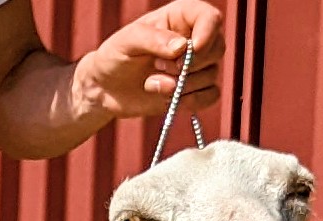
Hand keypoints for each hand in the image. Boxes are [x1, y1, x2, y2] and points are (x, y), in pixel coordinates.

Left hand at [73, 2, 223, 122]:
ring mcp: (196, 66)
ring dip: (180, 85)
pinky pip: (210, 96)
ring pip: (211, 74)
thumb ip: (153, 39)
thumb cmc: (114, 56)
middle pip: (217, 48)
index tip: (191, 49)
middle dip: (189, 64)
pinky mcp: (193, 90)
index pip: (211, 18)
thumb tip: (182, 48)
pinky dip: (192, 101)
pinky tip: (166, 100)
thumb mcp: (127, 41)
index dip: (207, 34)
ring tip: (150, 83)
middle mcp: (194, 39)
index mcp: (182, 17)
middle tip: (158, 66)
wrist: (105, 88)